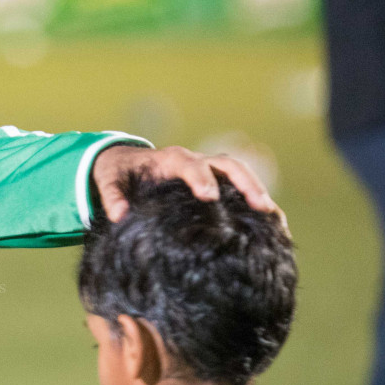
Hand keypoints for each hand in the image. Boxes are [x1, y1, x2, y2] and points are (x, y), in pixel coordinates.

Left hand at [91, 144, 280, 224]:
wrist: (126, 163)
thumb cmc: (119, 173)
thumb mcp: (109, 181)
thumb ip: (112, 196)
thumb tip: (119, 215)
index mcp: (171, 159)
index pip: (190, 165)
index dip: (201, 178)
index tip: (210, 197)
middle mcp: (195, 161)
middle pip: (228, 165)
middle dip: (246, 183)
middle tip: (261, 206)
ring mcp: (208, 170)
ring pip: (240, 175)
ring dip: (257, 193)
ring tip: (275, 219)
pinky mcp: (214, 182)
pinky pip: (239, 188)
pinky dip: (255, 202)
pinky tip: (271, 225)